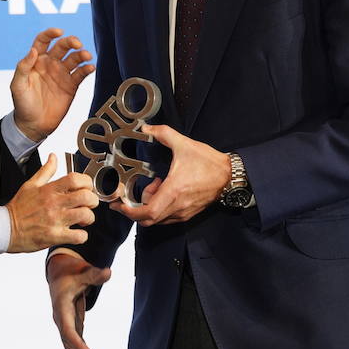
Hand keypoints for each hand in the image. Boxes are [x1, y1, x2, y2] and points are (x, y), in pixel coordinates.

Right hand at [6, 155, 98, 252]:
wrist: (4, 228)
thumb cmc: (18, 208)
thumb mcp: (30, 185)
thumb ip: (45, 171)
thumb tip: (53, 157)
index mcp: (49, 190)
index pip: (75, 179)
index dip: (87, 182)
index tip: (87, 187)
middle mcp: (54, 204)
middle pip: (86, 197)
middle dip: (92, 200)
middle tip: (89, 204)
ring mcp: (55, 220)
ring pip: (85, 215)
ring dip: (89, 218)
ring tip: (83, 219)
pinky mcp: (54, 236)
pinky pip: (78, 236)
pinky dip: (82, 236)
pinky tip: (76, 233)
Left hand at [10, 29, 94, 141]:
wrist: (33, 125)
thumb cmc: (22, 104)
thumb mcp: (17, 85)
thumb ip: (23, 67)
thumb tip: (32, 51)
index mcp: (36, 61)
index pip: (43, 41)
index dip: (50, 34)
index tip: (59, 32)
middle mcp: (50, 64)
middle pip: (62, 46)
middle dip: (71, 42)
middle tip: (77, 44)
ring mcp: (62, 74)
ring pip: (74, 58)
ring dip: (82, 54)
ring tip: (86, 56)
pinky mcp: (71, 85)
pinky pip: (81, 73)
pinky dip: (87, 69)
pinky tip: (90, 67)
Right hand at [48, 251, 111, 348]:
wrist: (59, 273)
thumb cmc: (71, 272)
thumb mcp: (83, 272)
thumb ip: (95, 275)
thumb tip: (109, 272)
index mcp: (61, 307)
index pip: (68, 330)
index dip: (78, 344)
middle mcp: (61, 319)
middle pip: (70, 343)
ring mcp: (65, 324)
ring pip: (72, 347)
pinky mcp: (71, 326)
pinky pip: (76, 343)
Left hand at [112, 124, 228, 226]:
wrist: (229, 176)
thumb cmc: (209, 162)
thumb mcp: (184, 144)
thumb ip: (163, 133)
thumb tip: (146, 128)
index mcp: (173, 191)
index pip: (147, 212)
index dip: (130, 211)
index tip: (119, 204)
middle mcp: (177, 206)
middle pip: (148, 220)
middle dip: (135, 209)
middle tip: (130, 196)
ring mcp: (183, 212)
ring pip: (157, 220)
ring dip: (148, 207)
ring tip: (154, 186)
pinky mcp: (188, 214)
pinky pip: (167, 218)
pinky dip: (159, 209)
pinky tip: (164, 191)